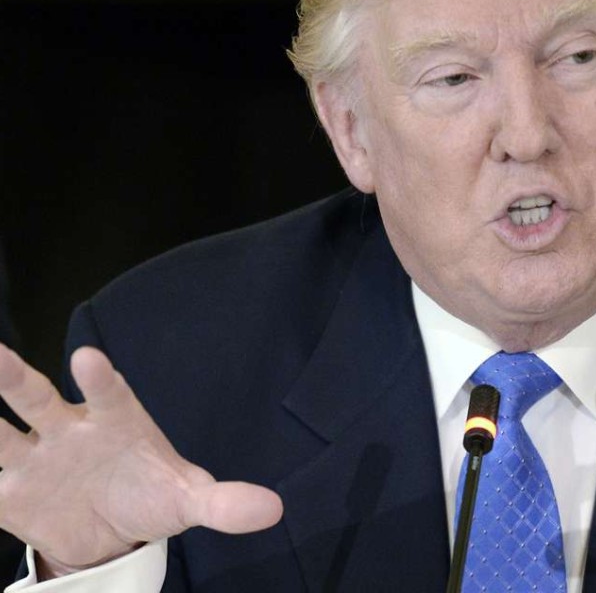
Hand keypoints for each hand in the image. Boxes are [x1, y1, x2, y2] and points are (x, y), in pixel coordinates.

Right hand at [0, 344, 282, 576]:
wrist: (112, 533)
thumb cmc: (153, 496)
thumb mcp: (188, 500)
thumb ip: (224, 502)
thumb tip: (272, 510)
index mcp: (116, 423)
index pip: (109, 394)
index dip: (99, 378)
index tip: (88, 358)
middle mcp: (68, 431)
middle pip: (37, 399)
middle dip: (13, 377)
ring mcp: (33, 460)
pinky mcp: (9, 495)